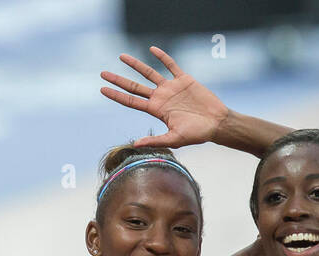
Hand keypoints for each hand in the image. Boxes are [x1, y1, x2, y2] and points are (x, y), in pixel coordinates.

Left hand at [100, 46, 229, 148]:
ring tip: (121, 57)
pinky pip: (171, 65)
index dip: (116, 95)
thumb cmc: (197, 134)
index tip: (102, 89)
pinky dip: (162, 57)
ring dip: (135, 65)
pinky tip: (152, 49)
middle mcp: (160, 97)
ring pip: (149, 73)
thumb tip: (135, 144)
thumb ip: (155, 140)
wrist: (216, 123)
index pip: (130, 101)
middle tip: (102, 73)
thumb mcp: (174, 139)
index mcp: (156, 110)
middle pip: (134, 86)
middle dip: (118, 79)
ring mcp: (171, 88)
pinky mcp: (184, 80)